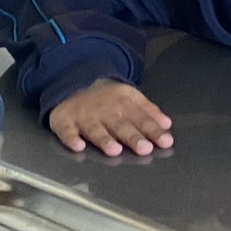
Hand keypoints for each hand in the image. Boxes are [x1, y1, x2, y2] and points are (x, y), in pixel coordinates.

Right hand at [49, 80, 172, 155]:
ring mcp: (84, 116)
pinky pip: (66, 130)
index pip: (141, 119)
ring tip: (115, 150)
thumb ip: (149, 111)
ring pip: (95, 129)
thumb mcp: (130, 96)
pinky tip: (78, 146)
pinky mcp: (64, 120)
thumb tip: (167, 124)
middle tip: (145, 148)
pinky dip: (70, 138)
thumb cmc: (107, 96)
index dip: (154, 131)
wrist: (75, 79)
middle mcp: (105, 111)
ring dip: (104, 140)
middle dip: (133, 137)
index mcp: (124, 104)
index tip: (166, 142)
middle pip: (120, 125)